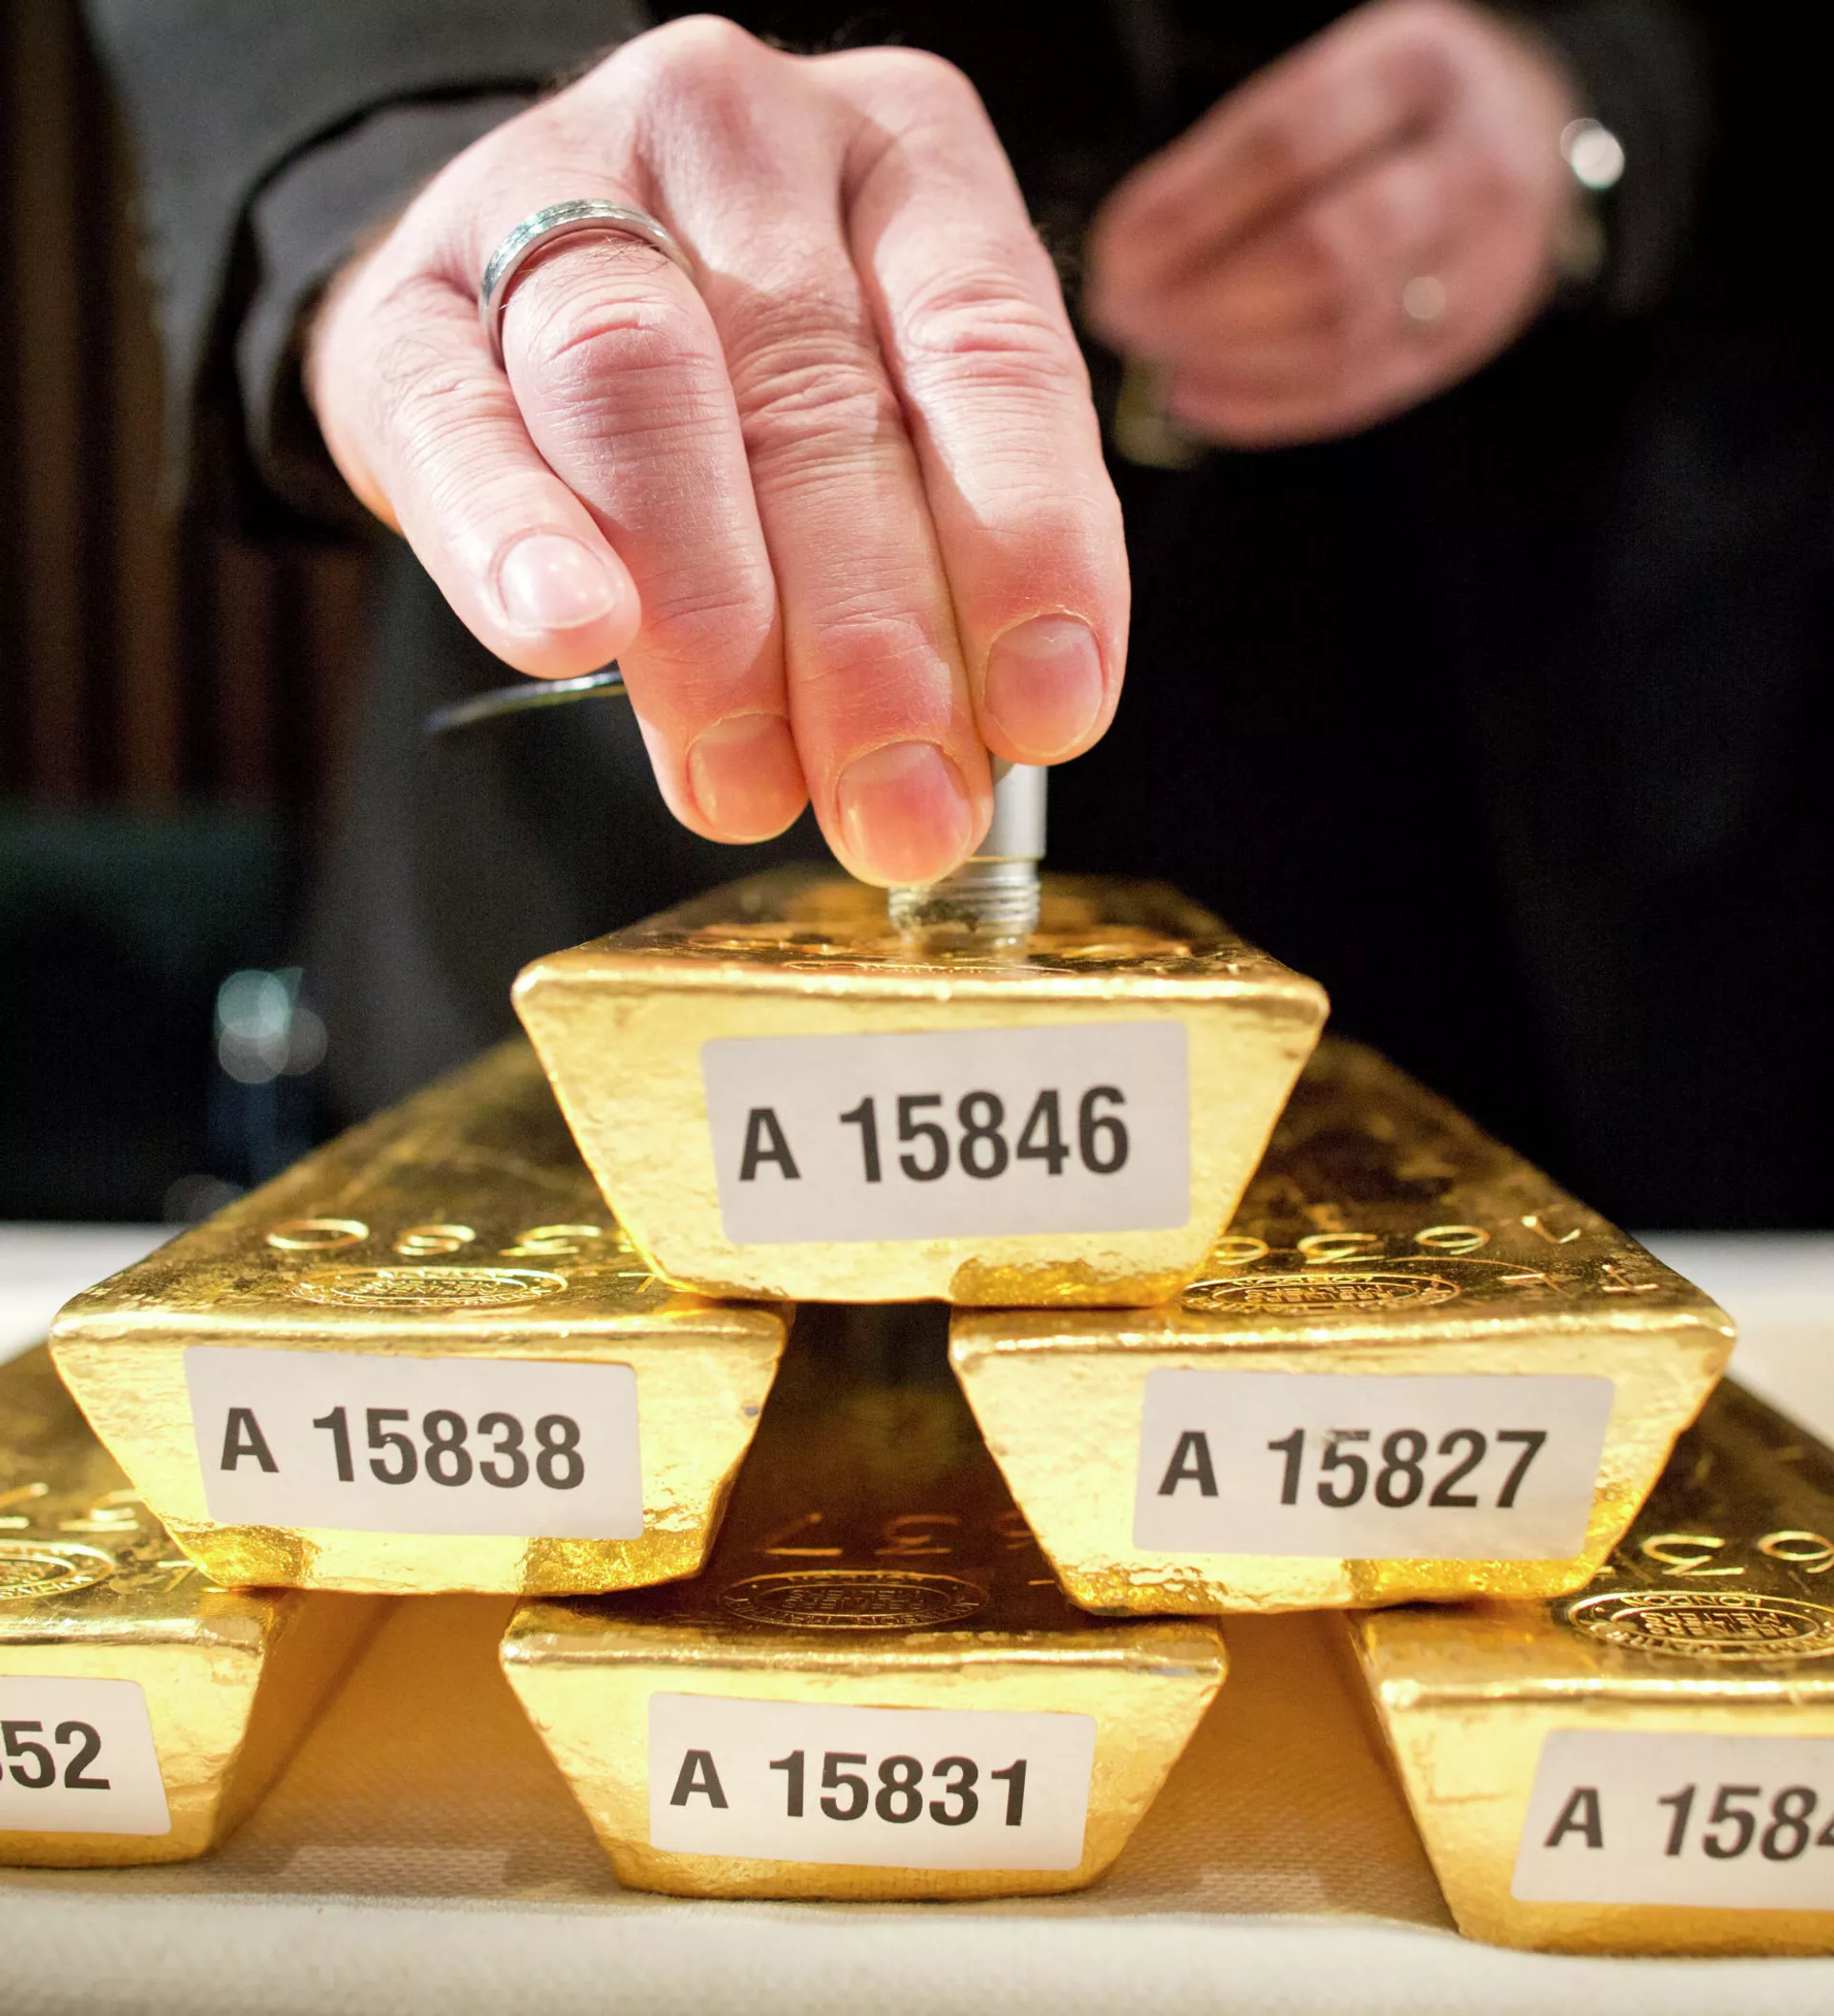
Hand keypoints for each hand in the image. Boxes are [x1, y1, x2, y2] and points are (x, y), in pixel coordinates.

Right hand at [307, 18, 1125, 884]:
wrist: (511, 286)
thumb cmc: (745, 382)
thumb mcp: (889, 425)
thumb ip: (938, 560)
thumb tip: (963, 765)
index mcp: (905, 164)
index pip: (989, 346)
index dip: (1027, 543)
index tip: (1044, 714)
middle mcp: (740, 144)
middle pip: (815, 396)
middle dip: (870, 638)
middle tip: (897, 806)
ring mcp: (553, 192)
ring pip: (638, 386)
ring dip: (711, 618)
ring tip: (744, 779)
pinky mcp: (404, 300)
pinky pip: (457, 421)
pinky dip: (515, 536)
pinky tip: (565, 633)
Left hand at [1085, 0, 1581, 446]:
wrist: (1530, 142)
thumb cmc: (1386, 116)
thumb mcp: (1329, 84)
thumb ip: (1240, 158)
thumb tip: (1128, 258)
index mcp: (1416, 70)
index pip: (1289, 145)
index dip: (1188, 210)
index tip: (1114, 255)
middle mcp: (1464, 166)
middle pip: (1322, 254)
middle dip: (1200, 300)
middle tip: (1122, 316)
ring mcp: (1478, 263)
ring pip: (1338, 334)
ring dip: (1223, 358)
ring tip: (1153, 354)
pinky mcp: (1462, 342)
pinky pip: (1353, 392)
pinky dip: (1259, 406)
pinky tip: (1192, 396)